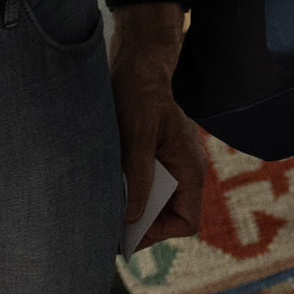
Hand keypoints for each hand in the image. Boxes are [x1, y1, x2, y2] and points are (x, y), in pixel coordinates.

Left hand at [111, 11, 205, 248]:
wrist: (138, 60)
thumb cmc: (141, 92)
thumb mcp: (138, 134)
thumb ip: (138, 175)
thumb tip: (131, 216)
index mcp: (190, 167)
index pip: (186, 222)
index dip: (159, 234)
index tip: (128, 233)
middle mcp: (184, 170)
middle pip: (167, 216)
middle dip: (140, 224)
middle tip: (106, 227)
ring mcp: (169, 163)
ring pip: (153, 202)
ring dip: (130, 207)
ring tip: (102, 208)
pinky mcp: (153, 156)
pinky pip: (144, 185)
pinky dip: (126, 191)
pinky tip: (104, 187)